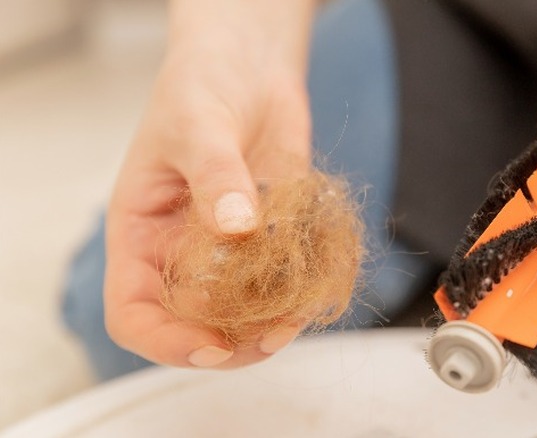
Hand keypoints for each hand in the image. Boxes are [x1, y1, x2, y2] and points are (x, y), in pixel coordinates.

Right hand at [104, 0, 316, 368]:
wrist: (249, 68)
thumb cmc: (201, 87)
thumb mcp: (198, 124)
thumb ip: (216, 176)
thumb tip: (238, 227)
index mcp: (141, 236)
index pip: (134, 314)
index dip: (167, 342)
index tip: (211, 344)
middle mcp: (182, 254)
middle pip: (195, 327)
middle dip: (233, 342)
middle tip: (274, 334)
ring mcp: (230, 252)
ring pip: (245, 314)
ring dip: (275, 324)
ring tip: (305, 310)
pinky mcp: (273, 240)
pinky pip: (287, 283)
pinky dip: (305, 292)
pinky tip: (322, 280)